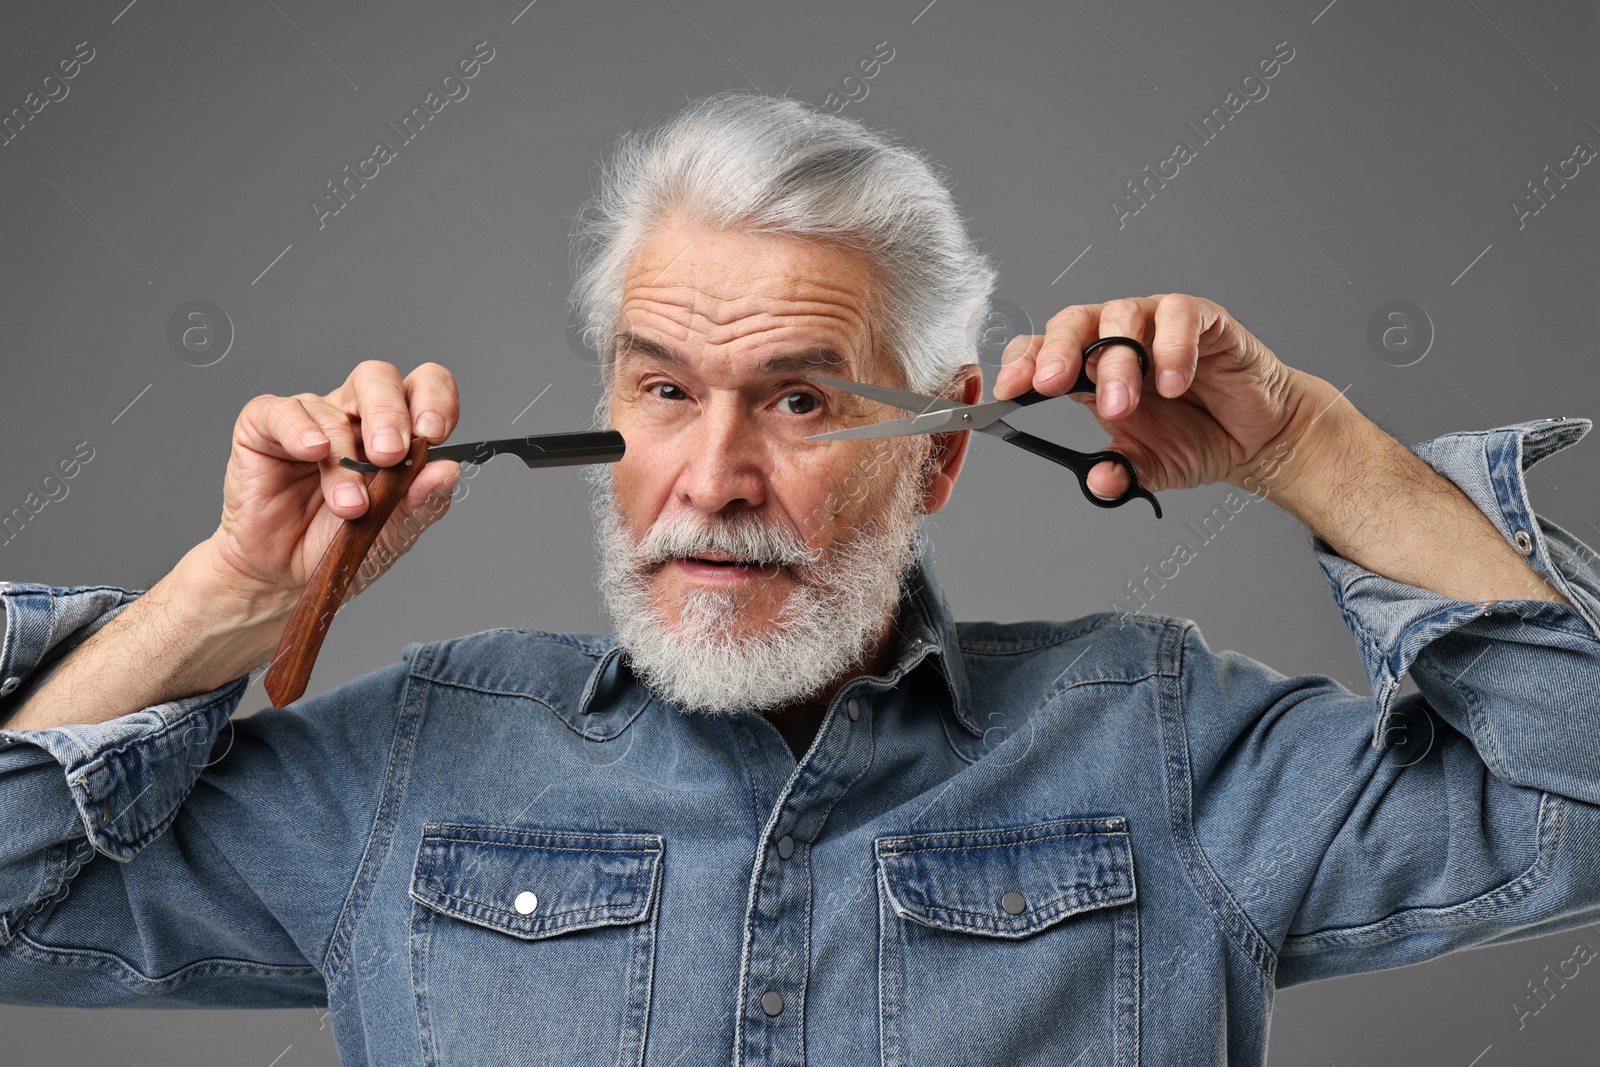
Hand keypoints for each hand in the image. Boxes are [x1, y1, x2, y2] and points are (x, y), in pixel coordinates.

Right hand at [199, 360, 462, 609]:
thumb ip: (422, 502)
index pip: (424, 388)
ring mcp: (311, 418)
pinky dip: (299, 430)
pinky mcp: (264, 428)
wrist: (284, 575)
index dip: (435, 400)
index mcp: (396, 431)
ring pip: (333, 410)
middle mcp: (354, 416)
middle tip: (390, 455)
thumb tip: (448, 470)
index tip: (435, 434)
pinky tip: (313, 453)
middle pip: (378, 378)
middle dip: (389, 414)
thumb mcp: (392, 534)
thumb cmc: (338, 544)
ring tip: (349, 506)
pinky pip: (282, 412)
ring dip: (344, 462)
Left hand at [992, 294, 1318, 499]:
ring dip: (1117, 361)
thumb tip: (1100, 481)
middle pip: (1072, 322)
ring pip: (1121, 316)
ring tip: (1122, 405)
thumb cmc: (1196, 438)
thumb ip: (1122, 473)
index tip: (1011, 392)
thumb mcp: (1149, 468)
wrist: (1257, 438)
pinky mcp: (1202, 318)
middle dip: (1057, 352)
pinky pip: (1179, 315)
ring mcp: (1157, 324)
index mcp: (1089, 370)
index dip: (1022, 364)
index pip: (1042, 351)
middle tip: (1052, 385)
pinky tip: (1171, 383)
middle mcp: (1117, 339)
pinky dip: (1171, 348)